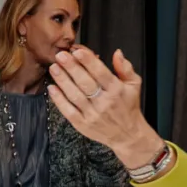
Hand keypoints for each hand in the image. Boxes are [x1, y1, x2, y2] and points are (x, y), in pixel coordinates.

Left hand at [48, 46, 159, 169]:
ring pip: (75, 95)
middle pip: (85, 82)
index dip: (88, 61)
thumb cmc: (129, 106)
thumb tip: (117, 52)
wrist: (127, 135)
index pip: (100, 72)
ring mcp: (92, 114)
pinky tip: (52, 88)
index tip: (76, 51)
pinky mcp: (83, 124)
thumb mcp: (134, 85)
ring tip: (54, 68)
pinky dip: (59, 100)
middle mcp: (104, 102)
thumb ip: (125, 68)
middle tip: (59, 55)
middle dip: (71, 68)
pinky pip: (68, 111)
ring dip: (63, 81)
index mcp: (116, 89)